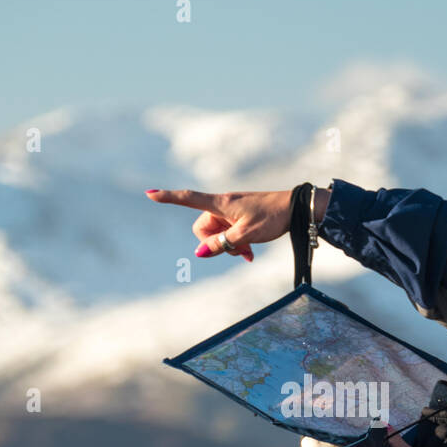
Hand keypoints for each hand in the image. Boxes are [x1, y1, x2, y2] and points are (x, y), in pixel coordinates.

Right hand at [144, 187, 329, 262]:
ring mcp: (231, 212)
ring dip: (228, 246)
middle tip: (238, 250)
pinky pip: (229, 234)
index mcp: (221, 203)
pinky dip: (236, 244)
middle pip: (203, 228)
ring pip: (217, 234)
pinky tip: (250, 253)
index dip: (168, 197)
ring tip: (248, 251)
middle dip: (214, 243)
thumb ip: (223, 244)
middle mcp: (222, 205)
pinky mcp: (240, 218)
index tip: (149, 193)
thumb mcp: (247, 234)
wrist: (297, 208)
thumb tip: (200, 253)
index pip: (188, 198)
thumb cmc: (273, 217)